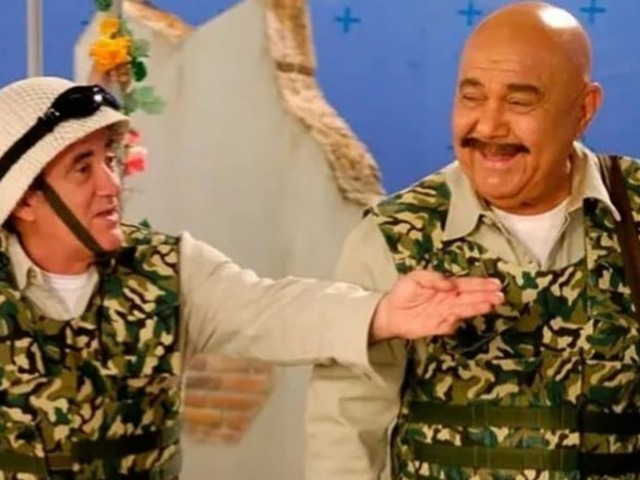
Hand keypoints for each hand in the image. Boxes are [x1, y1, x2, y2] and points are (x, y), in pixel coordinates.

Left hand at [369, 270, 503, 341]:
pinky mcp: (439, 326)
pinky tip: (458, 318)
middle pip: (470, 297)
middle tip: (499, 296)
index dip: (481, 284)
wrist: (390, 313)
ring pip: (464, 310)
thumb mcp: (416, 277)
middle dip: (485, 296)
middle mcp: (449, 299)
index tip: (495, 284)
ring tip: (490, 304)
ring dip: (477, 307)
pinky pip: (450, 325)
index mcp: (445, 286)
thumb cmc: (403, 292)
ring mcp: (445, 313)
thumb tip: (450, 284)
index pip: (466, 284)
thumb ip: (434, 279)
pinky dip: (454, 322)